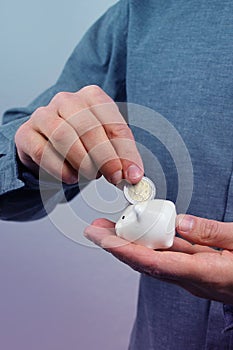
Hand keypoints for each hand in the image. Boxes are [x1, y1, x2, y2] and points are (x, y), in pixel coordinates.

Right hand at [15, 85, 142, 184]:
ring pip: (64, 136)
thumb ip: (120, 158)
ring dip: (82, 162)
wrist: (48, 146)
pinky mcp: (26, 133)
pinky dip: (60, 169)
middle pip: (89, 128)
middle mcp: (66, 100)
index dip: (125, 152)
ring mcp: (43, 114)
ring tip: (90, 175)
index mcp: (92, 97)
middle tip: (113, 177)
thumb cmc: (81, 144)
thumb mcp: (106, 146)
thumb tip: (133, 175)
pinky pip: (43, 151)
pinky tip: (70, 176)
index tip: (132, 175)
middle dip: (105, 158)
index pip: (114, 124)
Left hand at [85, 215, 232, 304]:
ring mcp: (191, 275)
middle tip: (95, 228)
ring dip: (129, 243)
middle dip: (116, 245)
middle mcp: (192, 279)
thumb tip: (180, 222)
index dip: (124, 251)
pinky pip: (166, 255)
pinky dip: (149, 242)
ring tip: (111, 225)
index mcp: (204, 273)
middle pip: (145, 262)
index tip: (102, 239)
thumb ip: (212, 232)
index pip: (154, 264)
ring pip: (152, 258)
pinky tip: (140, 230)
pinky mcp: (193, 269)